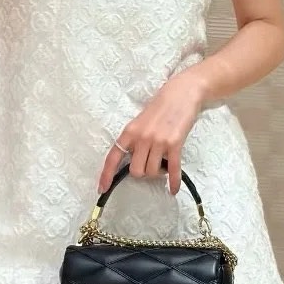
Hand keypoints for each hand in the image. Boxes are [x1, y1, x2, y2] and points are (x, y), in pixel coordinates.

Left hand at [97, 73, 204, 196]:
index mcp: (130, 131)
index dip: (106, 175)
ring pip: (152, 172)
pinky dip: (174, 182)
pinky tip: (174, 189)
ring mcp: (158, 141)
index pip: (113, 157)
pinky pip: (173, 170)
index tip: (102, 189)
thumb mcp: (141, 121)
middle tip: (151, 165)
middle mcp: (142, 137)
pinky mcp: (174, 144)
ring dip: (158, 173)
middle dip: (144, 173)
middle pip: (136, 171)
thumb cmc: (161, 106)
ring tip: (164, 163)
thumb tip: (133, 160)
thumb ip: (135, 139)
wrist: (182, 93)